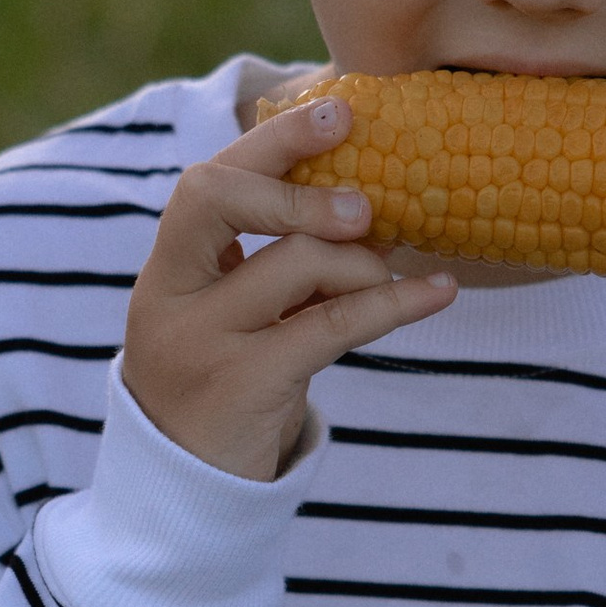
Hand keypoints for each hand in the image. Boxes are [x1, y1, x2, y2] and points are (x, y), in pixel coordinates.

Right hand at [120, 98, 457, 482]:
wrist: (191, 496)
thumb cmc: (230, 391)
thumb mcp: (241, 322)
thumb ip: (280, 265)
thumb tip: (377, 205)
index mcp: (167, 271)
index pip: (205, 182)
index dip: (272, 142)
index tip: (339, 110)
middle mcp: (169, 296)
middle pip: (217, 197)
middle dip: (298, 183)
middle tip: (368, 202)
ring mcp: (200, 340)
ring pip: (294, 262)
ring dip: (362, 261)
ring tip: (397, 272)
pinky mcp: (244, 384)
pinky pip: (332, 324)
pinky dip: (395, 303)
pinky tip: (438, 293)